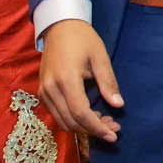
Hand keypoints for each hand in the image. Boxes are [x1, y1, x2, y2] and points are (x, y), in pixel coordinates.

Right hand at [39, 19, 122, 142]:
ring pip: (63, 120)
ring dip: (83, 127)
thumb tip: (119, 104)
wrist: (59, 27)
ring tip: (106, 122)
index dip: (97, 127)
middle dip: (93, 130)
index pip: (80, 113)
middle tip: (114, 129)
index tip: (114, 135)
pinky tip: (91, 115)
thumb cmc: (83, 39)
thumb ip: (108, 82)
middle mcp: (50, 88)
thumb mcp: (101, 58)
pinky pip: (57, 113)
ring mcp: (44, 91)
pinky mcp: (43, 92)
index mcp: (66, 79)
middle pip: (71, 121)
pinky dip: (73, 119)